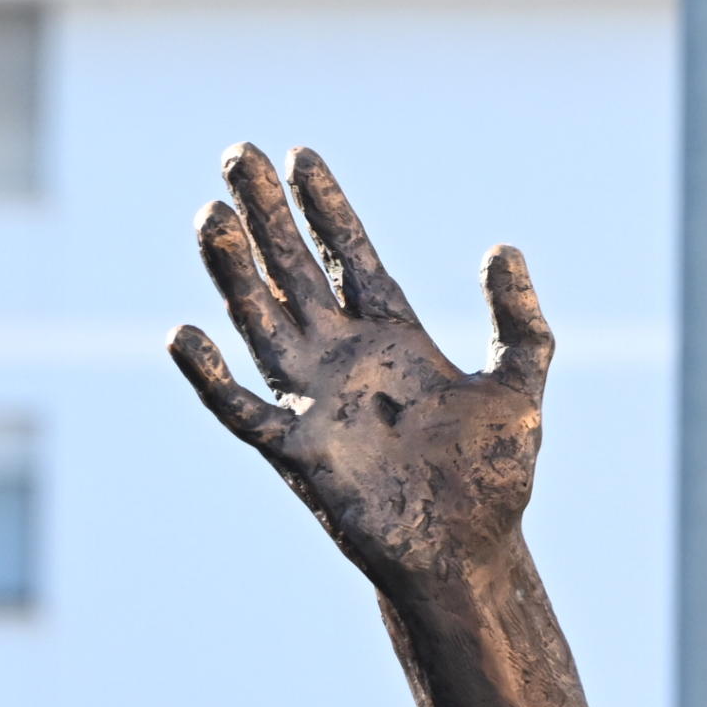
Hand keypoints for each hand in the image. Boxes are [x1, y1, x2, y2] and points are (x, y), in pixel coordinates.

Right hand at [169, 144, 551, 583]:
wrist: (470, 553)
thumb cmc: (492, 478)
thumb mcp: (518, 389)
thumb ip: (520, 323)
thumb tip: (504, 247)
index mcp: (393, 337)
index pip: (349, 256)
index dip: (325, 208)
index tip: (300, 155)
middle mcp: (344, 357)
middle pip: (294, 270)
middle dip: (266, 215)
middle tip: (236, 154)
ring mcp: (314, 399)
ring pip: (260, 320)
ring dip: (234, 271)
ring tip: (210, 215)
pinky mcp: (297, 449)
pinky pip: (241, 409)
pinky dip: (212, 376)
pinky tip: (186, 333)